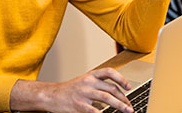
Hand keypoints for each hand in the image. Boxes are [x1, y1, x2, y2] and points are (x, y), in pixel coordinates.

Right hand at [10, 68, 133, 112]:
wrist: (52, 95)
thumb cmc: (70, 89)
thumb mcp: (84, 81)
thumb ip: (98, 85)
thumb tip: (114, 95)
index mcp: (91, 74)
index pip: (110, 72)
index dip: (121, 78)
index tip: (128, 87)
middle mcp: (89, 81)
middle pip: (111, 88)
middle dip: (123, 98)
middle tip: (130, 106)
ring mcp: (85, 93)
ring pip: (107, 98)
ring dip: (120, 106)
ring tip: (127, 111)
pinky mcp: (80, 105)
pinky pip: (96, 111)